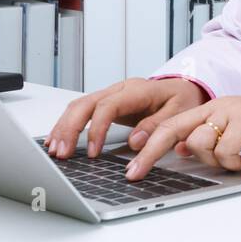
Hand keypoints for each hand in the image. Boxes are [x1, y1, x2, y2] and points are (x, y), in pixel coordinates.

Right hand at [45, 77, 208, 158]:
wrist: (185, 88)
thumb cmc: (183, 100)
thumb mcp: (179, 112)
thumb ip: (157, 126)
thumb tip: (134, 141)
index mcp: (138, 90)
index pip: (108, 106)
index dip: (97, 129)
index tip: (93, 152)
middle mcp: (120, 89)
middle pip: (86, 103)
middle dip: (70, 128)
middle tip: (62, 153)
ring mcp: (112, 95)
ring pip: (79, 105)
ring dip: (64, 127)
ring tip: (55, 150)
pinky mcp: (107, 103)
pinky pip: (82, 110)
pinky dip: (67, 124)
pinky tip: (58, 139)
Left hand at [125, 93, 240, 180]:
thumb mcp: (231, 131)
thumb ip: (206, 136)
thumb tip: (179, 149)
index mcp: (210, 108)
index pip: (170, 124)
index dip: (148, 146)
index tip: (133, 167)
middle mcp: (216, 107)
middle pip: (172, 129)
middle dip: (150, 154)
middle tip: (135, 173)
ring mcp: (230, 113)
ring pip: (198, 142)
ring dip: (212, 160)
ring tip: (233, 159)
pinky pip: (225, 150)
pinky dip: (233, 161)